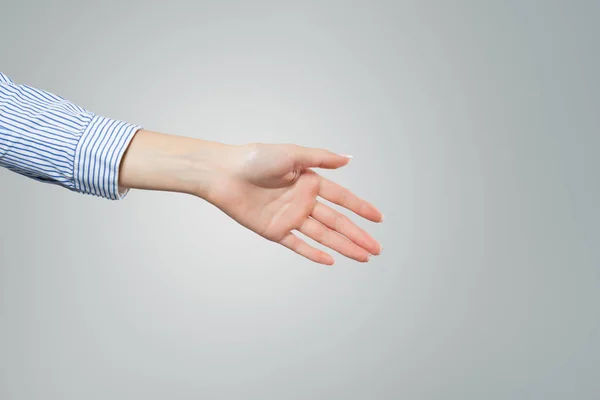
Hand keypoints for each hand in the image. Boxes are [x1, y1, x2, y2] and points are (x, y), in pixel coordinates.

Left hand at [205, 143, 382, 264]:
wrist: (223, 174)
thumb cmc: (255, 158)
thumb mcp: (292, 153)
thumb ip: (321, 159)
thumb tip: (349, 159)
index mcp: (309, 182)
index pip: (342, 198)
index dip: (361, 208)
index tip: (379, 219)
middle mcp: (303, 201)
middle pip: (337, 221)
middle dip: (357, 235)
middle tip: (377, 248)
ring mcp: (290, 217)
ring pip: (323, 235)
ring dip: (343, 246)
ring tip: (363, 257)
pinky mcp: (275, 230)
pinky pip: (298, 244)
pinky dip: (314, 253)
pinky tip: (331, 260)